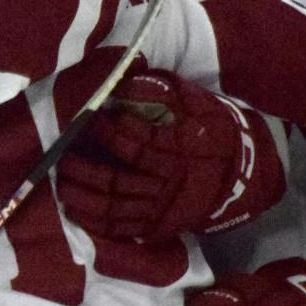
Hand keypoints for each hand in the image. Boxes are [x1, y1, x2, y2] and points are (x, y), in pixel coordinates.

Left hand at [57, 71, 284, 241]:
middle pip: (117, 182)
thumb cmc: (215, 132)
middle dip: (84, 169)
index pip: (138, 145)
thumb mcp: (199, 104)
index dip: (110, 132)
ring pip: (113, 208)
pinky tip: (73, 208)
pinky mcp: (158, 228)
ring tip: (61, 180)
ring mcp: (163, 211)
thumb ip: (163, 91)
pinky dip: (93, 221)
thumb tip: (125, 77)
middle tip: (64, 152)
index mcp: (183, 154)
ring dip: (82, 195)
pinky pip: (120, 229)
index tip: (92, 117)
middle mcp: (171, 186)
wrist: (244, 177)